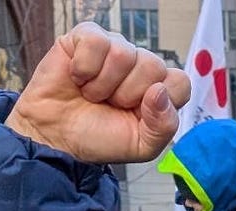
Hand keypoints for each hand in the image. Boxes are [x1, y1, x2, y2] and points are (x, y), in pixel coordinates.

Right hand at [5, 23, 191, 163]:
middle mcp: (139, 65)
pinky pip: (96, 42)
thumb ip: (164, 125)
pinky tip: (77, 78)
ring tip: (92, 94)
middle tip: (110, 104)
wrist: (54, 138)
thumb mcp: (141, 146)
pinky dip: (84, 68)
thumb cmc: (97, 138)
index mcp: (158, 90)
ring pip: (124, 53)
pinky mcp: (85, 38)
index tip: (137, 114)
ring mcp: (113, 48)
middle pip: (154, 66)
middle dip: (127, 94)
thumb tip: (158, 91)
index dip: (160, 102)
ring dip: (103, 84)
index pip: (180, 82)